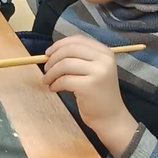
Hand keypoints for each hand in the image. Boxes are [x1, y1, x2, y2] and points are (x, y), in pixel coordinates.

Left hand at [43, 35, 137, 157]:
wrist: (111, 117)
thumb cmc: (98, 93)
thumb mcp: (94, 70)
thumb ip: (79, 58)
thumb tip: (52, 52)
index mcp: (105, 52)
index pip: (78, 40)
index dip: (60, 44)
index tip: (48, 53)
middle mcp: (104, 59)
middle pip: (70, 50)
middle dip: (53, 58)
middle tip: (46, 69)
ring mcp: (98, 72)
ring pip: (65, 64)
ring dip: (51, 73)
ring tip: (48, 81)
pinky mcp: (89, 86)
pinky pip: (64, 80)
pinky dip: (55, 83)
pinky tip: (54, 88)